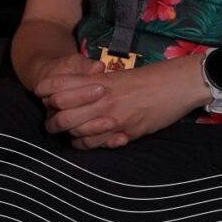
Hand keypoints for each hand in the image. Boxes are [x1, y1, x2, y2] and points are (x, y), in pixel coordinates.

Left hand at [35, 55, 206, 149]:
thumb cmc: (151, 78)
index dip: (45, 91)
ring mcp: (112, 116)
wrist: (179, 84)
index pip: (59, 85)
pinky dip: (88, 145)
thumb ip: (96, 82)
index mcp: (99, 80)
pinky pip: (97, 144)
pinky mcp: (125, 132)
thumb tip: (76, 90)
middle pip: (61, 112)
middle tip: (50, 124)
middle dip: (52, 121)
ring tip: (69, 135)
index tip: (41, 96)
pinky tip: (88, 142)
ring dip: (70, 135)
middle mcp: (102, 98)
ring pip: (76, 131)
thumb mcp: (119, 76)